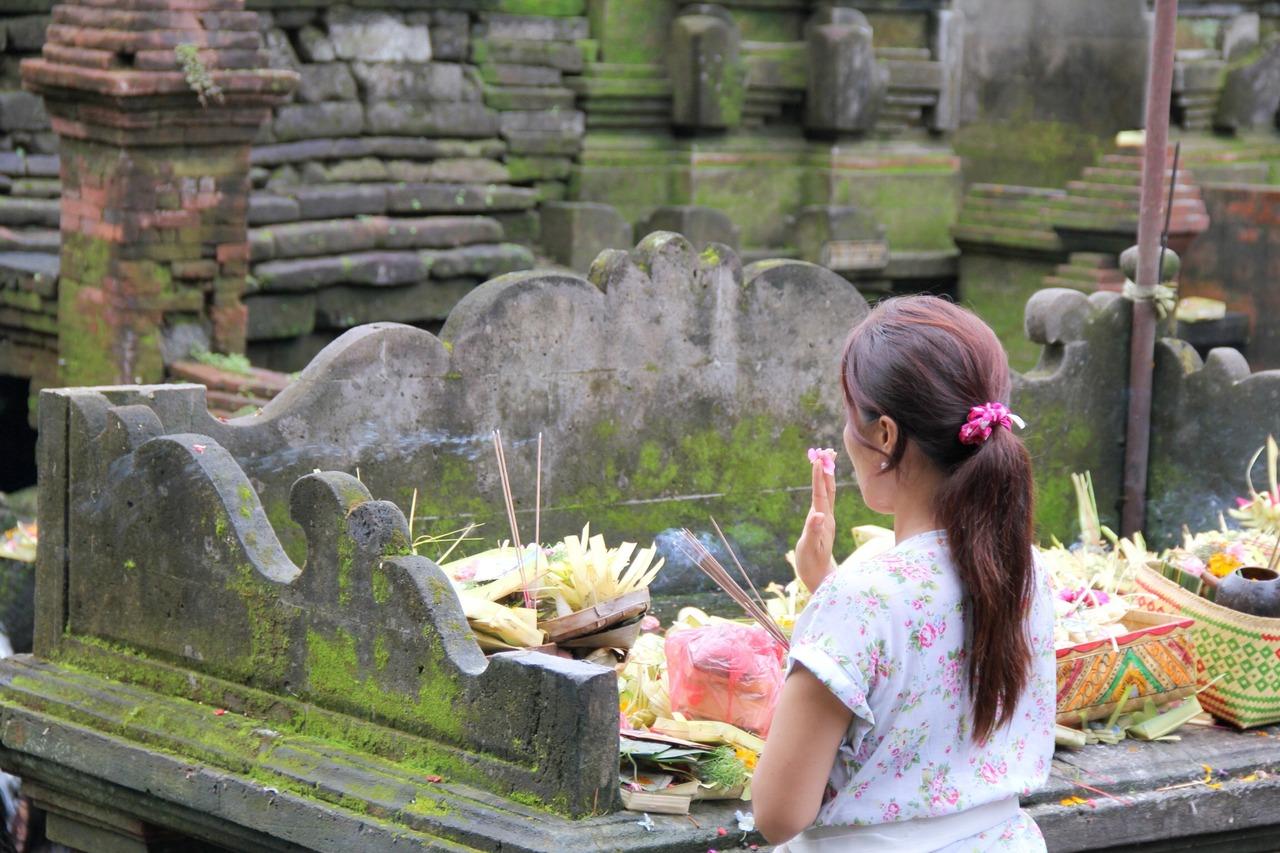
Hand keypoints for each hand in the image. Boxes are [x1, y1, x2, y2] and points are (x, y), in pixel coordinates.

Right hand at [795, 449, 836, 591]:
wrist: (820, 577)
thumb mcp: (810, 549)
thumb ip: (814, 532)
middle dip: (826, 469)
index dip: (818, 477)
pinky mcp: (823, 522)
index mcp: (823, 520)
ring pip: (828, 492)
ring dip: (826, 474)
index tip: (818, 460)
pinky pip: (825, 498)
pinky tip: (823, 480)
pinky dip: (823, 485)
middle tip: (826, 450)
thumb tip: (819, 515)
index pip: (820, 494)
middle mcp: (826, 516)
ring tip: (825, 458)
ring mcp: (826, 518)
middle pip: (827, 488)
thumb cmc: (812, 565)